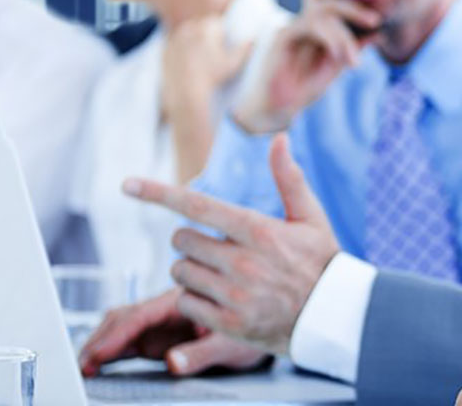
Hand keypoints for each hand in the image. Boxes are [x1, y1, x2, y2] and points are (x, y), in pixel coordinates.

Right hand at [78, 287, 268, 376]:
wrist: (270, 322)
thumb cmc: (256, 328)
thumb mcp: (232, 345)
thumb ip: (201, 353)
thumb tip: (172, 363)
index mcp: (187, 302)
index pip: (143, 315)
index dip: (117, 334)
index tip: (99, 352)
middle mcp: (171, 308)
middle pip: (126, 318)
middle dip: (102, 339)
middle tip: (84, 363)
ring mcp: (165, 321)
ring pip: (125, 326)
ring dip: (103, 343)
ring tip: (85, 365)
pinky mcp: (162, 333)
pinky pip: (132, 338)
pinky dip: (113, 348)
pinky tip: (99, 362)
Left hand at [122, 134, 339, 354]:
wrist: (333, 315)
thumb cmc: (320, 261)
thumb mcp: (310, 217)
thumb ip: (289, 178)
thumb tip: (278, 138)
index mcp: (259, 231)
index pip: (198, 207)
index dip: (158, 193)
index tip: (127, 184)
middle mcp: (243, 262)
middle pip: (181, 241)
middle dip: (191, 241)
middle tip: (214, 248)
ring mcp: (234, 295)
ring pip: (180, 273)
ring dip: (191, 271)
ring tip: (220, 275)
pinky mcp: (228, 323)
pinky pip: (185, 304)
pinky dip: (195, 300)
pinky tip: (220, 298)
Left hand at [160, 17, 253, 122]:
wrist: (185, 93)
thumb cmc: (212, 78)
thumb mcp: (233, 64)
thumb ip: (244, 49)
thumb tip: (253, 39)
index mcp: (208, 28)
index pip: (217, 23)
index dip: (222, 35)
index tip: (222, 47)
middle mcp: (190, 28)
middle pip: (201, 27)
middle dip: (206, 36)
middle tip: (211, 54)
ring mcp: (175, 38)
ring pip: (188, 34)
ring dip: (193, 42)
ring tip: (198, 59)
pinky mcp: (164, 48)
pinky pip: (175, 45)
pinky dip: (180, 51)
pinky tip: (186, 63)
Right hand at [234, 0, 379, 133]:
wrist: (275, 108)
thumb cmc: (304, 88)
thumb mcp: (334, 68)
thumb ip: (352, 50)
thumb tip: (378, 33)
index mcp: (318, 30)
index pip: (339, 10)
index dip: (360, 10)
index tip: (380, 20)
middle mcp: (304, 24)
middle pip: (330, 4)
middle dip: (354, 9)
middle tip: (374, 20)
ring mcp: (292, 27)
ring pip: (321, 14)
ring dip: (342, 35)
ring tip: (352, 60)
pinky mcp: (281, 36)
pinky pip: (308, 26)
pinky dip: (328, 38)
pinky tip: (340, 56)